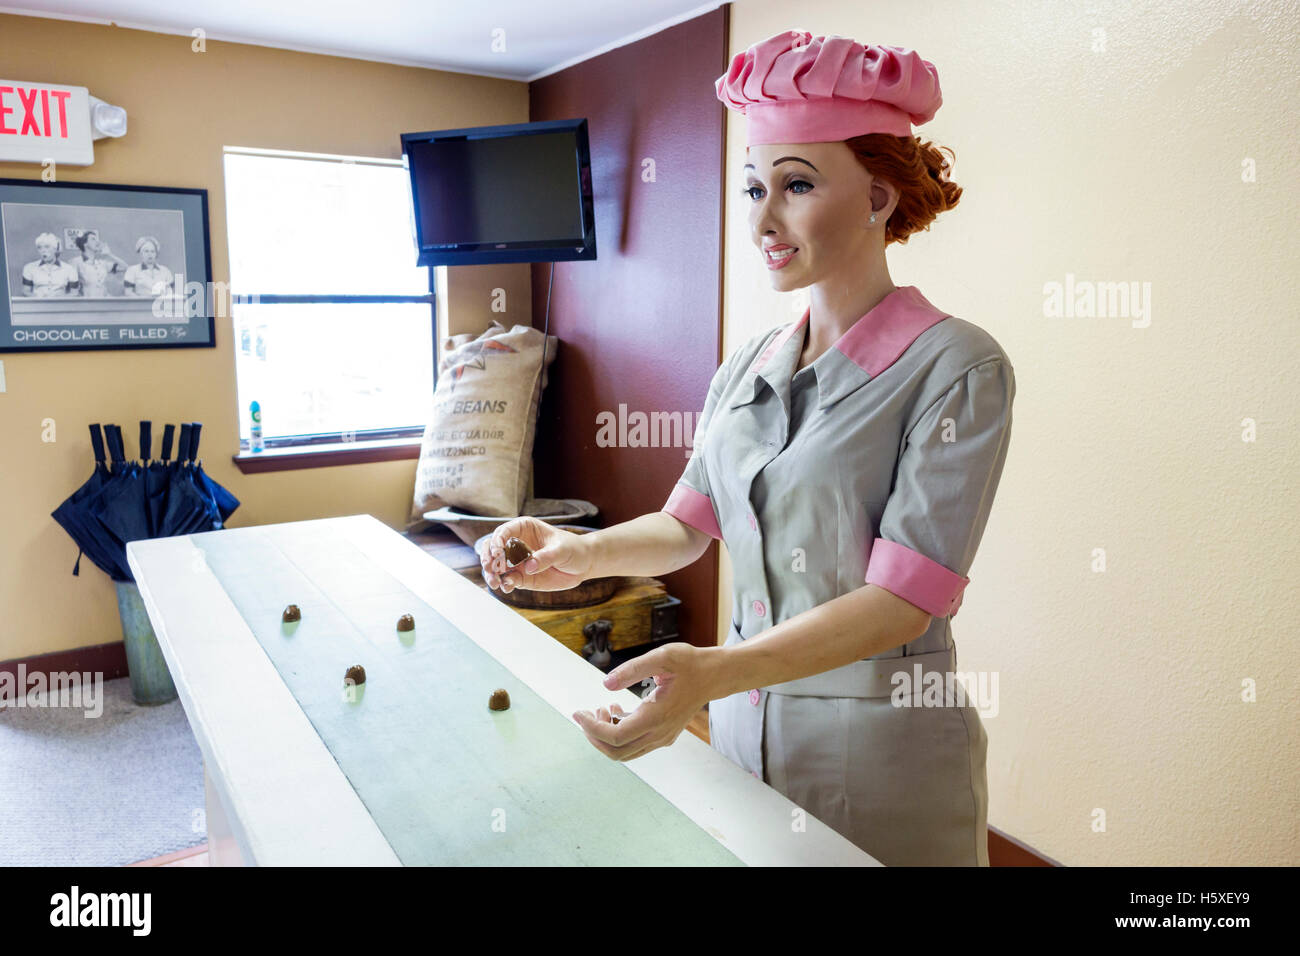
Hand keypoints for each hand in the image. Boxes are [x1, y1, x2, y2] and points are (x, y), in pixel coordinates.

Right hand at [476, 517, 593, 592]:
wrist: (583, 564)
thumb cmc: (573, 549)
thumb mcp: (562, 549)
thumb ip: (545, 557)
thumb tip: (529, 566)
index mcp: (524, 528)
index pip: (504, 532)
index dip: (497, 541)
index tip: (498, 552)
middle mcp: (517, 544)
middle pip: (493, 549)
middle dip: (489, 558)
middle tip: (491, 569)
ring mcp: (518, 561)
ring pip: (497, 567)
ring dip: (492, 575)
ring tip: (495, 582)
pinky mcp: (522, 576)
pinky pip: (508, 580)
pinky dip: (505, 584)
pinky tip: (507, 588)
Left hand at [572, 643, 716, 761]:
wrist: (714, 676)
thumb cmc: (689, 664)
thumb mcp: (662, 657)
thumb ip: (632, 669)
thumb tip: (605, 684)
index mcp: (656, 716)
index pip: (615, 736)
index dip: (592, 728)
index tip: (579, 713)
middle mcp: (659, 733)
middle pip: (616, 751)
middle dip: (594, 735)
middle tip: (587, 713)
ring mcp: (662, 737)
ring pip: (625, 753)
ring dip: (606, 736)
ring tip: (604, 708)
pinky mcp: (664, 736)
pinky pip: (635, 746)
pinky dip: (619, 735)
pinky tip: (617, 710)